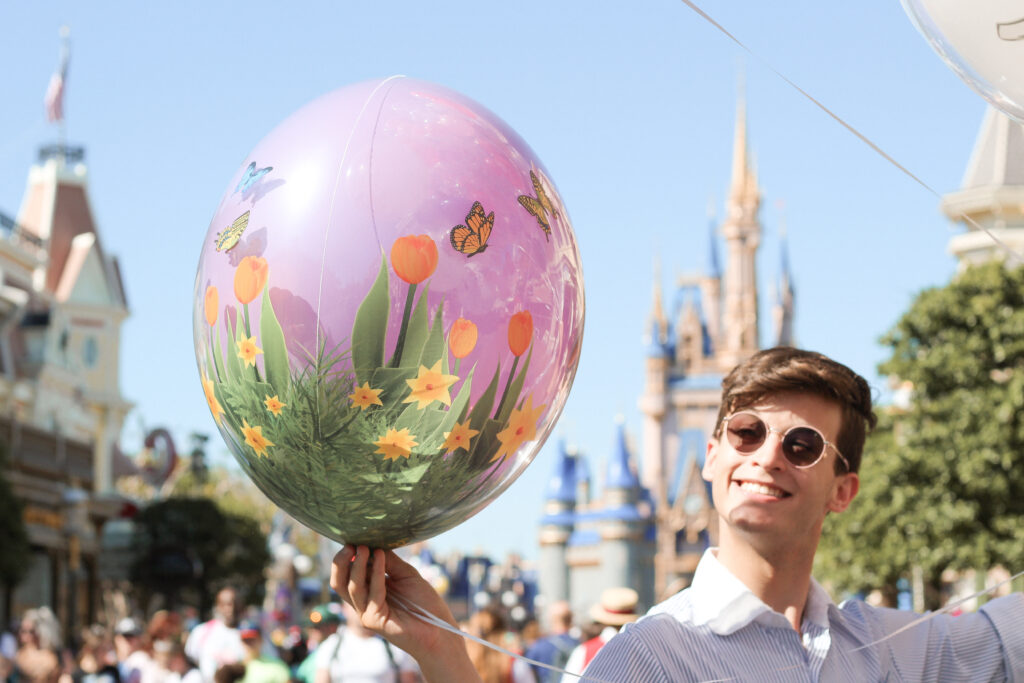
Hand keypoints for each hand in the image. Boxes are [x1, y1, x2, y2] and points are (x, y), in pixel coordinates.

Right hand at [331, 546, 480, 682]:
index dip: (348, 557)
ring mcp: (367, 613)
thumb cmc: (424, 603)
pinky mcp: (374, 620)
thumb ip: (389, 562)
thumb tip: (375, 544)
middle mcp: (363, 603)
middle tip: (352, 544)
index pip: (346, 574)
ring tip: (364, 547)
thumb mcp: (405, 575)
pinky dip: (376, 573)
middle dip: (341, 562)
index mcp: (368, 592)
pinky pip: (372, 593)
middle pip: (339, 583)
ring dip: (358, 565)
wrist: (438, 629)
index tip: (355, 538)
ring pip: (351, 587)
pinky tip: (381, 557)